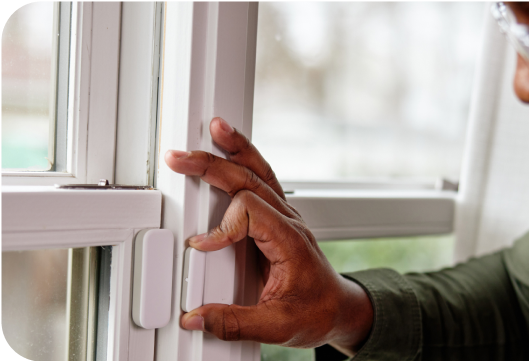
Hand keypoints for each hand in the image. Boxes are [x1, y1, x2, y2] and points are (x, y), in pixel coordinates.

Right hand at [164, 117, 372, 354]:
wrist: (338, 308)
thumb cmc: (317, 312)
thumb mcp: (278, 326)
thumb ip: (235, 322)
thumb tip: (196, 316)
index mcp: (290, 241)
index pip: (249, 212)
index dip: (221, 226)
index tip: (204, 246)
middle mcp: (289, 222)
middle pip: (249, 180)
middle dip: (213, 166)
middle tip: (181, 159)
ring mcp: (285, 217)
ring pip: (259, 172)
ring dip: (235, 150)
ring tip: (216, 129)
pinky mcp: (278, 219)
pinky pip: (262, 180)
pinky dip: (245, 161)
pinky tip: (231, 149)